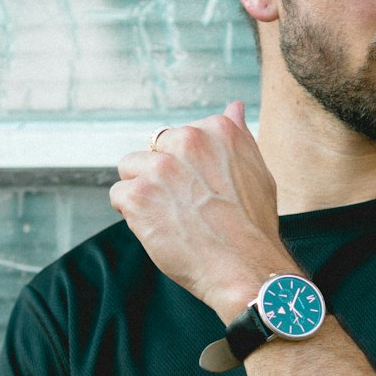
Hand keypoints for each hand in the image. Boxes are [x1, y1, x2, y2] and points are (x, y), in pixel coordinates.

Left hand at [110, 102, 289, 319]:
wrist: (245, 268)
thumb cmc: (254, 227)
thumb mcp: (257, 172)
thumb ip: (238, 137)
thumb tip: (234, 107)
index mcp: (216, 130)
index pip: (178, 138)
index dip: (185, 168)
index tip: (201, 191)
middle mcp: (187, 141)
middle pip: (151, 150)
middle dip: (161, 177)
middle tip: (186, 208)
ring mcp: (159, 168)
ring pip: (130, 170)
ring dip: (144, 193)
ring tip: (171, 218)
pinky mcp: (138, 195)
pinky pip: (119, 196)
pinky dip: (132, 215)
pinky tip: (159, 229)